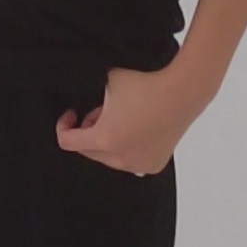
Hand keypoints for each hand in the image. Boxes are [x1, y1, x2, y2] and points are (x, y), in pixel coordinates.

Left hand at [56, 61, 212, 175]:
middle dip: (88, 131)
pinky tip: (137, 130)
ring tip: (121, 119)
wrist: (182, 92)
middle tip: (100, 112)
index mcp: (103, 139)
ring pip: (109, 157)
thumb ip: (87, 90)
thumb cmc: (145, 85)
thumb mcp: (107, 81)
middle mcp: (119, 158)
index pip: (67, 141)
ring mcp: (137, 165)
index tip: (71, 114)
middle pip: (88, 150)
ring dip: (108, 140)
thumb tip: (77, 90)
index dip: (64, 124)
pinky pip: (130, 161)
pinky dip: (127, 148)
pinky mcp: (154, 165)